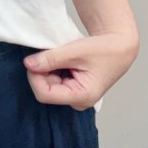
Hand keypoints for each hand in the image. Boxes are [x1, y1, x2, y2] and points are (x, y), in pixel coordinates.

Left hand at [23, 32, 138, 109]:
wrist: (119, 46)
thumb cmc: (103, 49)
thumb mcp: (74, 51)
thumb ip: (50, 59)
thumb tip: (28, 64)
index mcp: (81, 97)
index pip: (45, 94)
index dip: (35, 77)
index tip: (34, 59)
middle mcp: (78, 101)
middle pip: (46, 90)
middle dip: (42, 72)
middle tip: (49, 53)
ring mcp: (75, 96)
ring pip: (49, 85)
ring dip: (48, 69)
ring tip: (60, 55)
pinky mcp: (74, 89)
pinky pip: (55, 81)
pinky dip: (54, 69)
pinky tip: (62, 59)